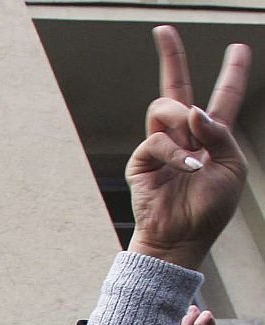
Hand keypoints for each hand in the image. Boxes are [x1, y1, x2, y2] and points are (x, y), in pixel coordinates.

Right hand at [127, 27, 251, 270]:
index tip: (239, 47)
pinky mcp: (142, 160)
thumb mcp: (231, 168)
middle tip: (162, 29)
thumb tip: (193, 109)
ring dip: (181, 121)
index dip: (233, 72)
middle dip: (171, 57)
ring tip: (194, 153)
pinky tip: (188, 167)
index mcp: (214, 137)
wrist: (181, 239)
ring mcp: (161, 146)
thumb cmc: (210, 209)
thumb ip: (219, 134)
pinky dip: (176, 153)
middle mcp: (186, 135)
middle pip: (176, 87)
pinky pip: (158, 141)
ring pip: (165, 108)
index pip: (223, 96)